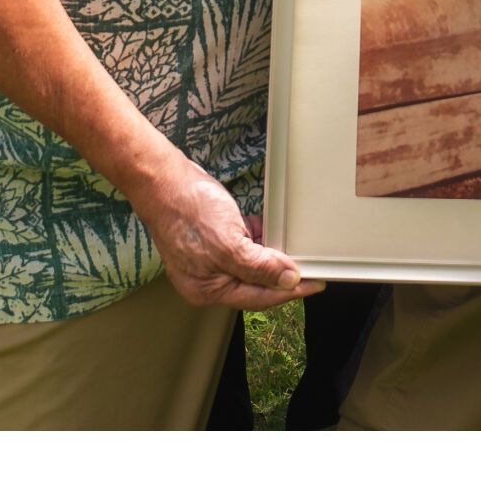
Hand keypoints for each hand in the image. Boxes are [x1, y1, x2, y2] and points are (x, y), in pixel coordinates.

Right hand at [129, 151, 309, 310]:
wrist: (165, 181)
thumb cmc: (188, 211)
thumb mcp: (229, 243)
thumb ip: (259, 266)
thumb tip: (287, 280)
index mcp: (209, 289)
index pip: (259, 298)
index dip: (290, 291)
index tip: (315, 284)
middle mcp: (209, 279)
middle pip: (255, 284)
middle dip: (281, 275)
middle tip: (311, 267)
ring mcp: (210, 259)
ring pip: (250, 264)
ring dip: (271, 255)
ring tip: (295, 248)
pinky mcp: (212, 240)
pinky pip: (242, 246)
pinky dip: (257, 238)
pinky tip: (269, 228)